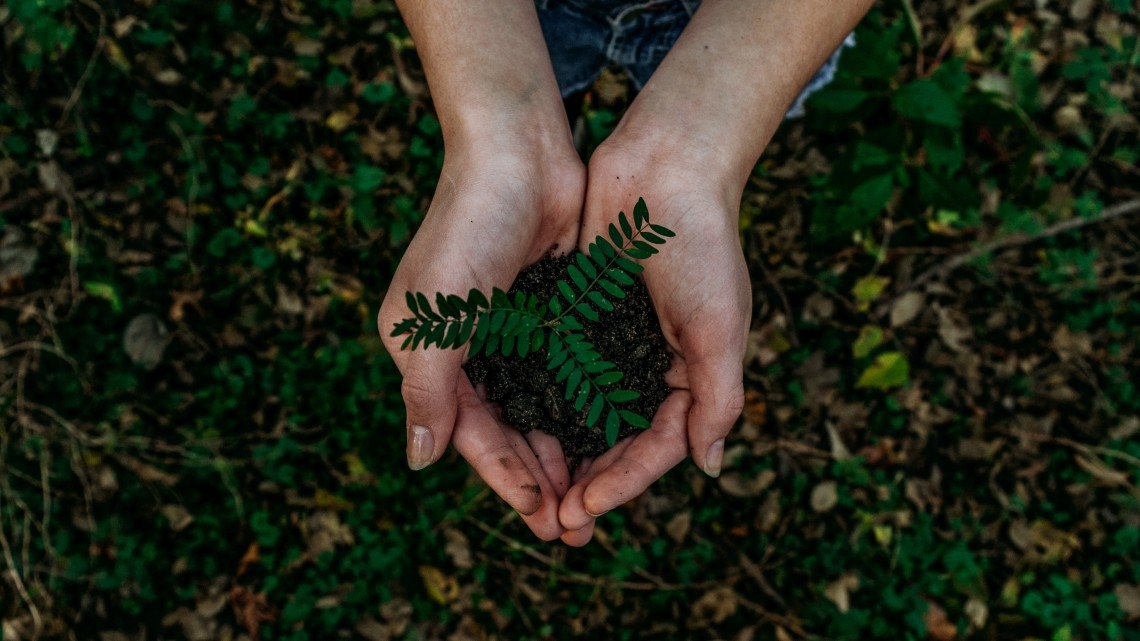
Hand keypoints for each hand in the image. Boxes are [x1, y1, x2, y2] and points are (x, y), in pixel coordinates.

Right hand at [378, 136, 584, 540]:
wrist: (519, 151)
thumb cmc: (468, 228)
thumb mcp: (436, 317)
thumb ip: (428, 391)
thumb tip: (419, 462)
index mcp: (428, 353)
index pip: (470, 433)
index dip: (505, 479)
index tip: (542, 519)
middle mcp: (467, 348)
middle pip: (506, 430)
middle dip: (539, 478)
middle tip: (575, 527)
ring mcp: (510, 330)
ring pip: (539, 409)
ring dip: (563, 452)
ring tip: (593, 496)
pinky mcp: (549, 311)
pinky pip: (565, 374)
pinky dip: (582, 407)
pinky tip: (608, 437)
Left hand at [556, 142, 749, 545]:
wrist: (665, 166)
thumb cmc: (702, 244)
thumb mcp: (720, 326)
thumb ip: (718, 398)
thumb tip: (709, 467)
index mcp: (690, 375)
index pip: (656, 447)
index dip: (622, 482)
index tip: (584, 509)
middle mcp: (649, 366)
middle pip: (615, 441)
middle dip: (587, 482)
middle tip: (553, 522)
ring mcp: (611, 342)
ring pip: (581, 413)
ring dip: (559, 453)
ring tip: (530, 491)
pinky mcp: (578, 315)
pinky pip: (556, 369)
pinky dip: (539, 401)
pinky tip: (512, 427)